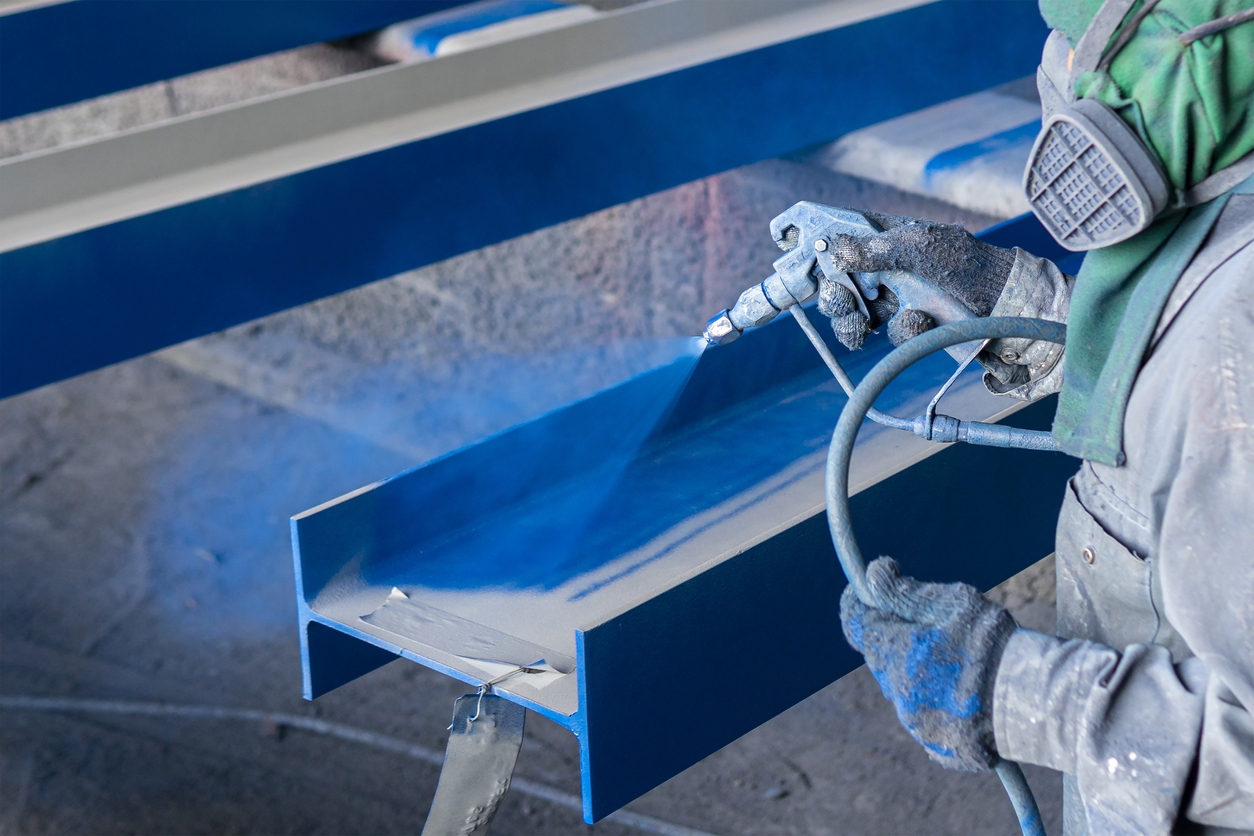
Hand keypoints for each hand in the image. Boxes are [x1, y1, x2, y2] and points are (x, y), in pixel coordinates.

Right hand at [816, 213, 1016, 349]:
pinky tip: (919, 320)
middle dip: (830, 296)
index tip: (787, 248)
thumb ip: (875, 249)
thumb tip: (832, 250)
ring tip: (861, 324)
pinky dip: (902, 329)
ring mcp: (892, 298)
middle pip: (833, 284)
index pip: (836, 236)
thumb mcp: (919, 247)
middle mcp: (880, 268)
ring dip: (850, 322)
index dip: (811, 242)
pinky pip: (887, 333)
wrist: (1003, 301)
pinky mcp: (907, 325)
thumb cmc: (964, 260)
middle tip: (841, 301)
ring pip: (851, 316)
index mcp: (879, 239)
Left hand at [840, 557, 1016, 771]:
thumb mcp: (950, 604)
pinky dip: (936, 700)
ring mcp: (917, 724)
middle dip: (894, 636)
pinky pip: (926, 715)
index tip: (869, 589)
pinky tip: (964, 690)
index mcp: (895, 654)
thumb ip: (904, 592)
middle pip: (881, 656)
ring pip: (904, 687)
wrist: (1034, 703)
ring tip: (957, 659)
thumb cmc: (992, 644)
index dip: (859, 603)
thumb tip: (871, 575)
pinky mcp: (938, 747)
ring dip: (916, 669)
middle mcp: (898, 694)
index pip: (856, 624)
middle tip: (927, 622)